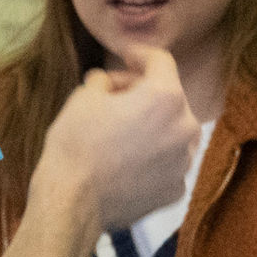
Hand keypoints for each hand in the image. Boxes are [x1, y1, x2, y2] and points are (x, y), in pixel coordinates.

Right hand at [47, 44, 198, 232]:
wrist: (72, 203)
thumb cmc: (76, 145)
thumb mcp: (84, 97)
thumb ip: (105, 81)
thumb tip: (108, 82)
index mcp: (166, 97)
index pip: (161, 61)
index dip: (140, 54)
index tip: (126, 55)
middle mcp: (185, 128)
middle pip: (169, 97)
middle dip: (142, 92)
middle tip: (112, 97)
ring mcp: (183, 163)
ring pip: (171, 131)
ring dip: (151, 126)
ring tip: (120, 133)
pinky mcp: (175, 190)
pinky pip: (167, 163)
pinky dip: (151, 158)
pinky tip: (125, 162)